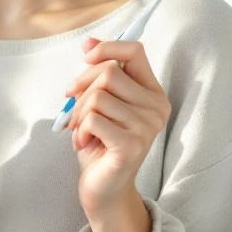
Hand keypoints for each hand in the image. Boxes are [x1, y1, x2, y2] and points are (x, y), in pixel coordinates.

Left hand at [65, 37, 169, 216]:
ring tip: (81, 130)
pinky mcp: (131, 146)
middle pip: (109, 73)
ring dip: (79, 113)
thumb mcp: (99, 102)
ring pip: (98, 96)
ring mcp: (147, 128)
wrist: (104, 188)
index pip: (135, 51)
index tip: (85, 58)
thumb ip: (99, 73)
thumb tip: (88, 42)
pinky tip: (83, 143)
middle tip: (74, 110)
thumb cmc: (101, 142)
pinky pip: (93, 119)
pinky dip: (79, 130)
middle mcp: (156, 108)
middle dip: (82, 88)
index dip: (106, 48)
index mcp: (153, 93)